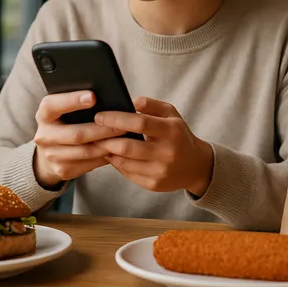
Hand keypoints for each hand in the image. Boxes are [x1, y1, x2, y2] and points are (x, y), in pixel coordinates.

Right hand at [33, 91, 125, 188]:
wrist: (49, 151)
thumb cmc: (64, 122)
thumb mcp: (63, 110)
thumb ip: (77, 103)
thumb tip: (106, 96)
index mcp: (44, 115)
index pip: (54, 105)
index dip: (73, 100)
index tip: (93, 96)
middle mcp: (44, 136)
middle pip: (76, 134)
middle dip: (102, 130)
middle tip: (122, 124)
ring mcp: (52, 156)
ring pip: (86, 151)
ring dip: (108, 145)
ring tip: (125, 138)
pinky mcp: (63, 170)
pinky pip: (90, 164)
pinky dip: (106, 156)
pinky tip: (118, 150)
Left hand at [93, 97, 213, 196]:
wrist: (196, 166)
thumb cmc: (178, 135)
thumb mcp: (171, 114)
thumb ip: (150, 104)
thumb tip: (129, 101)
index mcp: (172, 131)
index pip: (140, 123)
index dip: (117, 119)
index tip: (99, 116)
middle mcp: (167, 153)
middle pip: (128, 147)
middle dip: (105, 138)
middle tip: (92, 131)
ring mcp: (160, 171)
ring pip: (124, 162)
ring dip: (107, 151)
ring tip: (97, 142)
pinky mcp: (154, 185)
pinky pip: (127, 173)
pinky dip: (116, 163)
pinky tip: (110, 154)